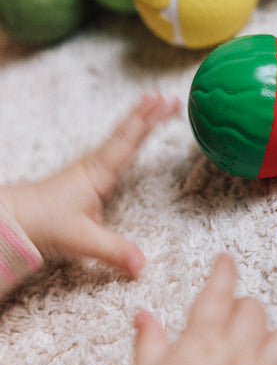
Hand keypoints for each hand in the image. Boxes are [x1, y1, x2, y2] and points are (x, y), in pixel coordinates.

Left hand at [0, 93, 179, 276]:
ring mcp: (94, 165)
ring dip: (141, 118)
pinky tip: (137, 130)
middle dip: (150, 114)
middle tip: (170, 98)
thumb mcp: (82, 240)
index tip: (162, 104)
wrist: (18, 217)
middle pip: (128, 132)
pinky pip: (117, 145)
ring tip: (158, 105)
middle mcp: (97, 163)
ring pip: (122, 135)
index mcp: (98, 172)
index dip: (145, 122)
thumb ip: (114, 251)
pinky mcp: (92, 171)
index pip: (126, 141)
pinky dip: (130, 132)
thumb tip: (142, 266)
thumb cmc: (46, 223)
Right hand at [126, 254, 276, 364]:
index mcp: (203, 342)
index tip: (225, 261)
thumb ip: (149, 340)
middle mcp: (237, 357)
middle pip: (255, 311)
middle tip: (233, 318)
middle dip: (244, 308)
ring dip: (272, 340)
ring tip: (257, 348)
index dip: (223, 271)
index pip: (218, 292)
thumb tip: (144, 317)